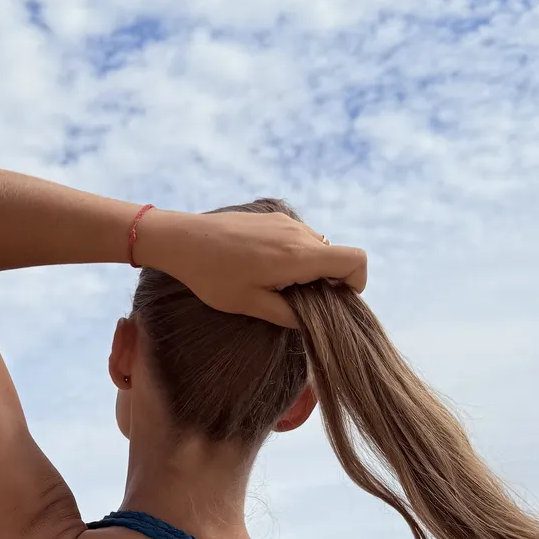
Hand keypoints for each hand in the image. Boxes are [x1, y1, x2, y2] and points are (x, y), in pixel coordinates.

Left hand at [135, 208, 366, 326]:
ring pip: (318, 246)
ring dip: (310, 268)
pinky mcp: (273, 217)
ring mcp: (286, 221)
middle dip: (328, 281)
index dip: (356, 283)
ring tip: (278, 285)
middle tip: (299, 301)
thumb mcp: (250, 304)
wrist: (181, 239)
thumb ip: (287, 315)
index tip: (337, 300)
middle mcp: (299, 233)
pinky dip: (295, 255)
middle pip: (336, 256)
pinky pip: (299, 237)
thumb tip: (310, 321)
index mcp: (298, 256)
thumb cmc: (212, 275)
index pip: (354, 261)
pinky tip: (265, 268)